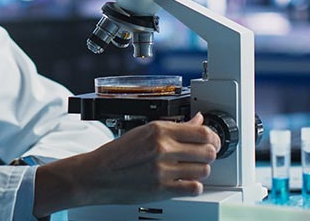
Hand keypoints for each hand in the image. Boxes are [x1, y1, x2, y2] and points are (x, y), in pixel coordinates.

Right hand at [33, 112, 220, 215]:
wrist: (96, 175)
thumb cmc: (116, 154)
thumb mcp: (144, 131)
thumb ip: (173, 127)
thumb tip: (197, 120)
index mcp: (159, 130)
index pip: (202, 131)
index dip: (212, 137)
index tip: (211, 140)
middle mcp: (162, 148)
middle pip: (207, 151)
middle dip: (210, 153)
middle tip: (205, 155)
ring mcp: (163, 170)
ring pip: (204, 170)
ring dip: (201, 170)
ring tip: (192, 169)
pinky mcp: (162, 189)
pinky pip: (194, 188)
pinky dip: (194, 186)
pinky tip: (186, 182)